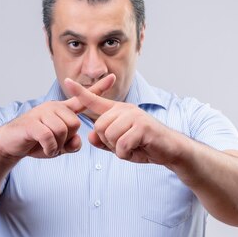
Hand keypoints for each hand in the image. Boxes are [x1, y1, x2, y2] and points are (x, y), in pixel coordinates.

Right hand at [0, 74, 116, 159]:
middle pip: (75, 124)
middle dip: (66, 139)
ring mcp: (42, 113)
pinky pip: (50, 137)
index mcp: (61, 110)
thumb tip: (77, 142)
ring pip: (63, 131)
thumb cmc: (34, 142)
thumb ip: (71, 144)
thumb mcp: (57, 146)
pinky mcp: (32, 122)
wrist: (9, 143)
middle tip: (53, 143)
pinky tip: (43, 148)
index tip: (113, 77)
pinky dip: (49, 148)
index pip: (82, 99)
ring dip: (56, 145)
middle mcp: (53, 107)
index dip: (98, 89)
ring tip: (46, 146)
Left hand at [64, 78, 182, 164]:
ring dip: (119, 149)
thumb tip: (91, 136)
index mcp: (118, 111)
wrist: (170, 150)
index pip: (95, 100)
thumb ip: (104, 141)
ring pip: (109, 135)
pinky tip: (137, 150)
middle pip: (99, 126)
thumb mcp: (120, 145)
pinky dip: (127, 153)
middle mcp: (125, 109)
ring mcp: (135, 116)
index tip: (67, 82)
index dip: (80, 92)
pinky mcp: (143, 126)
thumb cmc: (145, 146)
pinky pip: (122, 144)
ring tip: (133, 147)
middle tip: (125, 145)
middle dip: (108, 142)